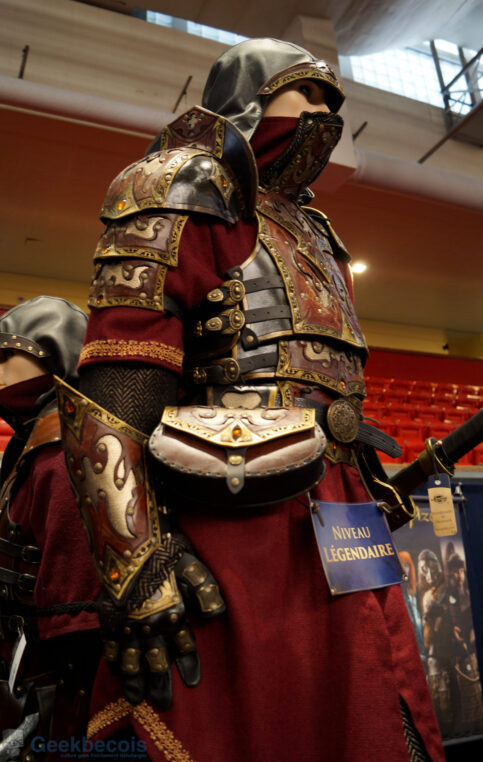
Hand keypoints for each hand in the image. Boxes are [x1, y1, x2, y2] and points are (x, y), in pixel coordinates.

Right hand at [99, 536, 224, 708]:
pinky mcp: (109, 617)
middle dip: (162, 684)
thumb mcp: (193, 566)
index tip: (192, 682)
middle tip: (165, 703)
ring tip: (138, 698)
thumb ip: (206, 591)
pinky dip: (113, 661)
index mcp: (174, 614)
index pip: (184, 647)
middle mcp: (150, 625)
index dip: (188, 665)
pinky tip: (116, 671)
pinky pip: (110, 646)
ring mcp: (127, 623)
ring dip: (136, 681)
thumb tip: (217, 615)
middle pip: (157, 662)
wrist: (128, 538)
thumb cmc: (165, 549)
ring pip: (132, 661)